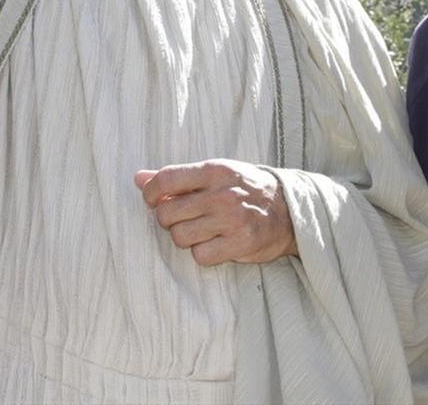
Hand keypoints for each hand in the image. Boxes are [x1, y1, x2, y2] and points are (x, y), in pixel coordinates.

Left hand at [135, 159, 297, 266]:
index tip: (154, 202)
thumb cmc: (245, 189)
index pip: (165, 179)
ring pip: (180, 237)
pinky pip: (200, 256)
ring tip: (203, 231)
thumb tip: (138, 178)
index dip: (151, 194)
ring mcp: (232, 220)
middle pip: (167, 214)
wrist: (289, 210)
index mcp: (213, 170)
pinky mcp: (240, 244)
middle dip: (169, 220)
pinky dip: (203, 253)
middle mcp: (222, 194)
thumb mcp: (215, 173)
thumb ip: (177, 177)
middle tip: (184, 218)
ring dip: (186, 237)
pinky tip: (216, 244)